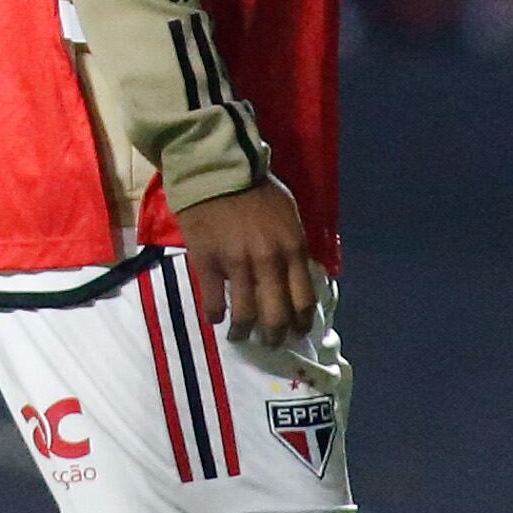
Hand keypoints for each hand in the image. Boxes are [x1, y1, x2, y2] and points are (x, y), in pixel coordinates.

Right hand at [177, 179, 318, 346]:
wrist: (217, 170)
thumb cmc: (256, 190)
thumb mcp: (288, 216)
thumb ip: (293, 247)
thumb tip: (295, 276)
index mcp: (292, 249)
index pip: (304, 300)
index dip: (301, 323)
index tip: (296, 333)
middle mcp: (269, 262)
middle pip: (277, 314)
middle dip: (274, 335)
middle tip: (269, 342)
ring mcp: (237, 264)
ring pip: (245, 314)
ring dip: (243, 332)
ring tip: (239, 336)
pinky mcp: (208, 263)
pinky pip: (214, 301)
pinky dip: (216, 315)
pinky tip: (215, 318)